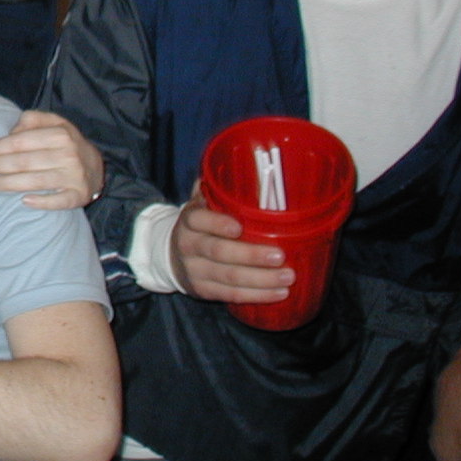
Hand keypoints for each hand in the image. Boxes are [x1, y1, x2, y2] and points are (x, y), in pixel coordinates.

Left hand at [0, 110, 102, 209]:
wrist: (96, 165)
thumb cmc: (65, 143)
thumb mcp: (53, 123)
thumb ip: (31, 120)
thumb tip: (11, 133)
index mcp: (60, 134)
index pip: (20, 142)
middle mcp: (68, 154)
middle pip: (23, 162)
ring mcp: (74, 176)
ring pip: (35, 181)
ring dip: (8, 184)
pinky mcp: (78, 195)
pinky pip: (57, 201)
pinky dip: (41, 202)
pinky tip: (23, 201)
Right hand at [169, 189, 291, 302]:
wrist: (171, 256)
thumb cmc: (201, 225)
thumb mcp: (202, 204)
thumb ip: (219, 189)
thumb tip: (247, 164)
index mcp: (189, 220)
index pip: (198, 219)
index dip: (217, 223)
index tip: (239, 227)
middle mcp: (188, 245)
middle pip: (217, 252)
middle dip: (250, 256)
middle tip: (280, 256)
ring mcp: (194, 270)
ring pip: (228, 277)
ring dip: (260, 280)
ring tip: (288, 277)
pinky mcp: (203, 290)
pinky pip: (231, 295)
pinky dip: (256, 296)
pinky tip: (278, 294)